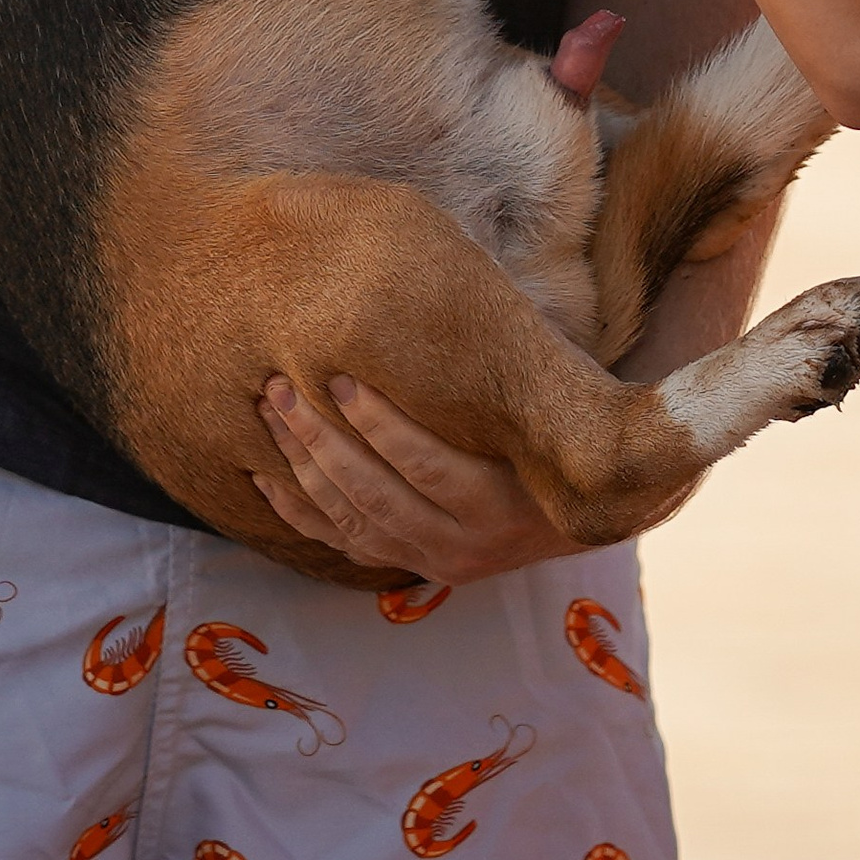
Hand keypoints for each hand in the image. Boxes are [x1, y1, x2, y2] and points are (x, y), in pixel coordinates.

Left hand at [251, 374, 624, 578]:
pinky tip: (266, 477)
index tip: (339, 376)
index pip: (425, 465)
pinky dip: (301, 512)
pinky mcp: (417, 570)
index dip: (378, 424)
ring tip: (270, 412)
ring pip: (354, 520)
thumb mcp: (542, 403)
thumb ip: (494, 371)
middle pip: (376, 494)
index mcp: (499, 501)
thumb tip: (443, 289)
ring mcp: (437, 562)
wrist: (593, 509)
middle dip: (322, 438)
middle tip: (281, 387)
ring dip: (303, 467)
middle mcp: (465, 544)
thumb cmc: (560, 430)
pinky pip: (346, 545)